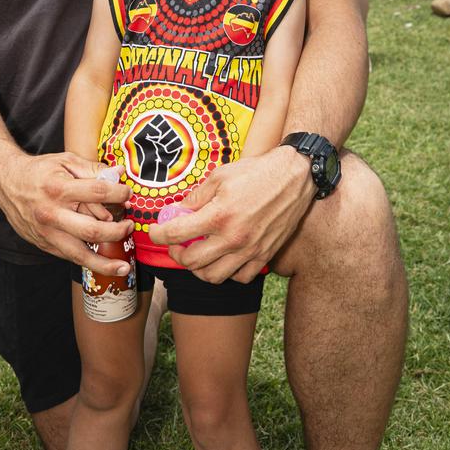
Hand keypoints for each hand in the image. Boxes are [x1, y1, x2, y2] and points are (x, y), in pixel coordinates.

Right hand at [0, 151, 132, 273]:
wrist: (7, 182)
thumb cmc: (40, 170)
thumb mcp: (65, 160)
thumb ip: (93, 168)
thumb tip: (120, 172)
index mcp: (59, 189)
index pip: (98, 193)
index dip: (119, 193)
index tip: (128, 193)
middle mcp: (52, 214)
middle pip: (92, 230)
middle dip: (117, 231)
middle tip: (129, 226)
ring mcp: (47, 233)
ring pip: (80, 254)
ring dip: (105, 263)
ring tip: (124, 266)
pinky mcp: (44, 244)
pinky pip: (69, 257)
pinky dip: (87, 261)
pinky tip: (102, 263)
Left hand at [148, 147, 315, 282]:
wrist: (294, 177)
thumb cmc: (256, 172)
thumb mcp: (221, 176)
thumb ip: (197, 196)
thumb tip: (179, 211)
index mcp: (219, 215)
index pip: (177, 234)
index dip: (158, 235)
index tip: (154, 231)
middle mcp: (233, 237)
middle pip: (191, 262)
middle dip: (176, 254)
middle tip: (175, 244)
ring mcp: (250, 250)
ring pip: (213, 276)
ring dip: (198, 268)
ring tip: (197, 254)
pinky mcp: (265, 255)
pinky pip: (240, 277)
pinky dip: (227, 272)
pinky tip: (223, 258)